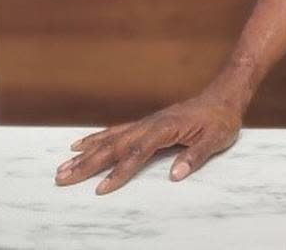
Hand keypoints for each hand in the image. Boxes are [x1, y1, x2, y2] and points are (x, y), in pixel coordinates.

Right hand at [54, 91, 241, 194]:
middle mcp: (151, 124)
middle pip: (115, 146)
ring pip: (111, 139)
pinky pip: (116, 131)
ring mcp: (146, 123)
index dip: (119, 171)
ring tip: (62, 168)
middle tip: (62, 178)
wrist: (223, 97)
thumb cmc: (221, 120)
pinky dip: (96, 139)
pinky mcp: (146, 124)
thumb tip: (175, 175)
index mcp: (167, 129)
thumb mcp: (217, 139)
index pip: (138, 152)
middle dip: (88, 164)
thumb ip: (196, 156)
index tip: (101, 188)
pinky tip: (80, 145)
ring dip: (86, 154)